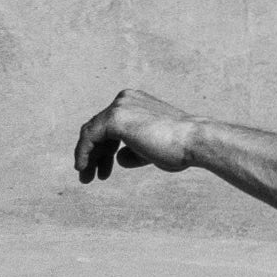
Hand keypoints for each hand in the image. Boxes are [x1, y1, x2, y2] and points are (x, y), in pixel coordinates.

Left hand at [74, 89, 197, 181]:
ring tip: (86, 177)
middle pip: (99, 129)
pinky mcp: (114, 118)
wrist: (193, 142)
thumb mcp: (152, 149)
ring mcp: (119, 106)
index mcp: (135, 102)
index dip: (104, 151)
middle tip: (90, 177)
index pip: (110, 126)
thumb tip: (119, 158)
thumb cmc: (179, 147)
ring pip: (91, 132)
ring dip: (87, 156)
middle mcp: (125, 99)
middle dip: (95, 155)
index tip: (104, 171)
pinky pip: (89, 136)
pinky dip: (83, 152)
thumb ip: (134, 151)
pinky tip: (83, 167)